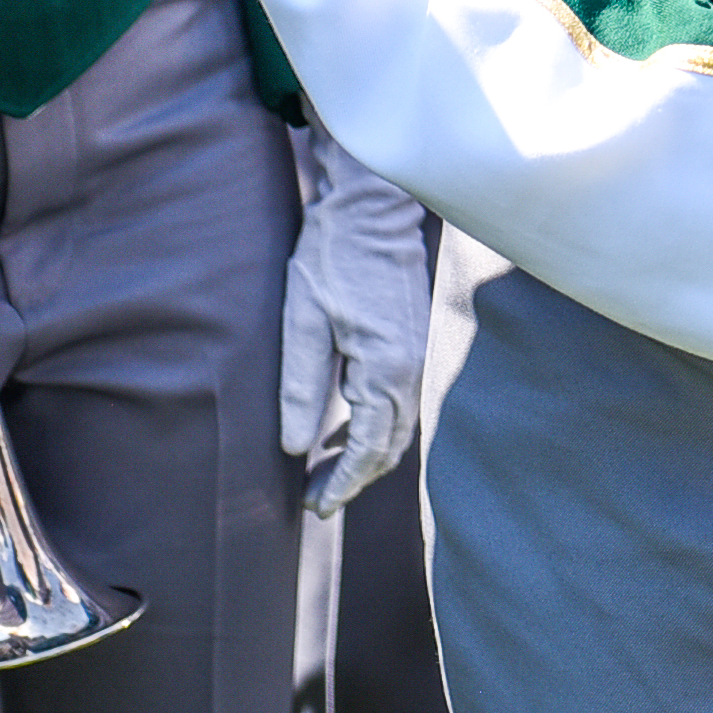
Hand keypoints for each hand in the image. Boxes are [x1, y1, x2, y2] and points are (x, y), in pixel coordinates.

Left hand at [280, 124, 432, 513]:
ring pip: (397, 426)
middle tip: (316, 500)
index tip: (315, 506)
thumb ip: (301, 387)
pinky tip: (345, 429)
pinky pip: (397, 402)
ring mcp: (417, 355)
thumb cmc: (331, 258)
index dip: (342, 484)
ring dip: (366, 455)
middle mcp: (410, 369)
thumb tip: (296, 447)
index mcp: (385, 369)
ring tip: (326, 472)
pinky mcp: (412, 342)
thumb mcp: (302, 322)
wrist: (371, 207)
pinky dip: (375, 426)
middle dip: (354, 478)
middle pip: (389, 445)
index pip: (369, 449)